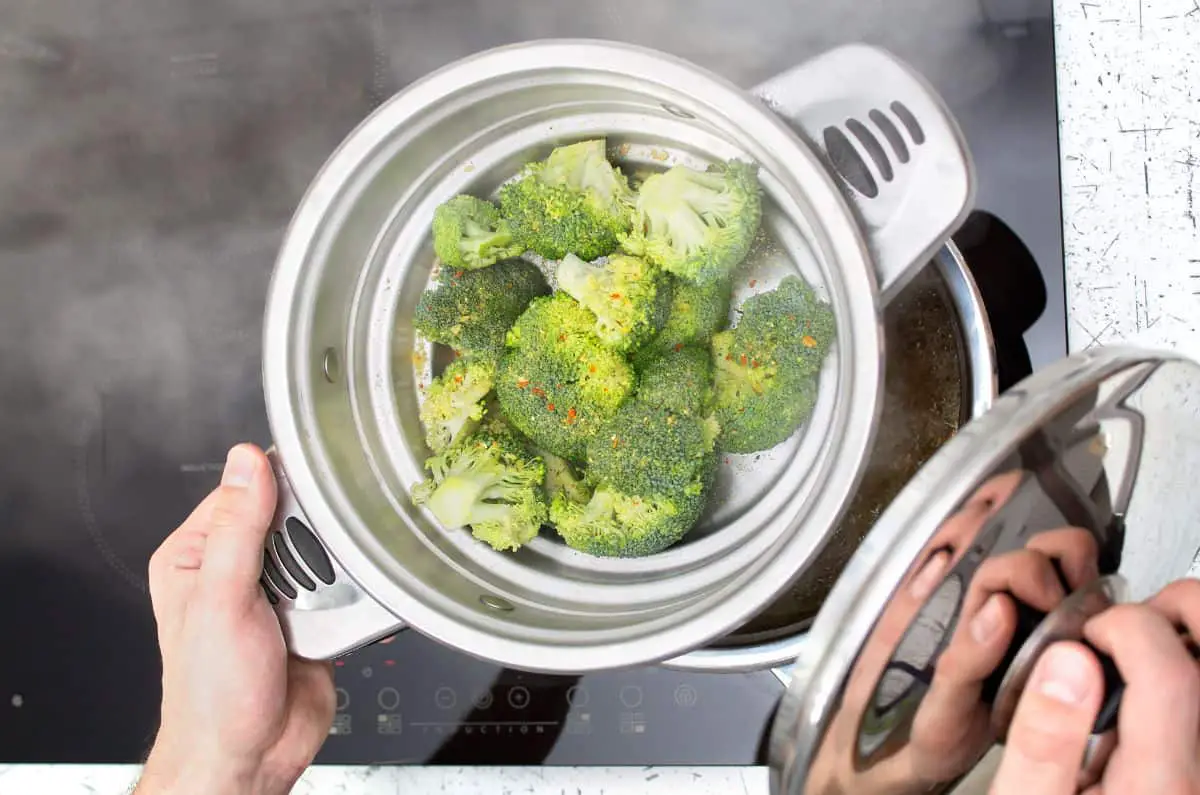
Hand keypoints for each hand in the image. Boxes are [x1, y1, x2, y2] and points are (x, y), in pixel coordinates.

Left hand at [136, 444, 335, 794]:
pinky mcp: (312, 616)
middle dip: (312, 541)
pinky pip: (344, 587)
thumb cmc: (212, 695)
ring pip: (324, 551)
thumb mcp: (221, 599)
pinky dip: (351, 597)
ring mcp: (275, 593)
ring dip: (333, 574)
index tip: (312, 485)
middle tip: (309, 569)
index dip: (279, 486)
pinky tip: (342, 611)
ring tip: (321, 600)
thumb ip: (238, 528)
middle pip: (293, 518)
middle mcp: (234, 569)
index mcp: (196, 554)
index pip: (244, 491)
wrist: (248, 758)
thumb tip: (247, 462)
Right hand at [991, 579, 1199, 794]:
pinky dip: (1186, 674)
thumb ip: (1044, 736)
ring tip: (1135, 656)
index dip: (1120, 628)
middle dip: (1173, 617)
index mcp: (1162, 785)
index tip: (1078, 640)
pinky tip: (1148, 693)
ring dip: (1184, 641)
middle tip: (1121, 634)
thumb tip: (1069, 658)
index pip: (1171, 668)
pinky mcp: (1198, 774)